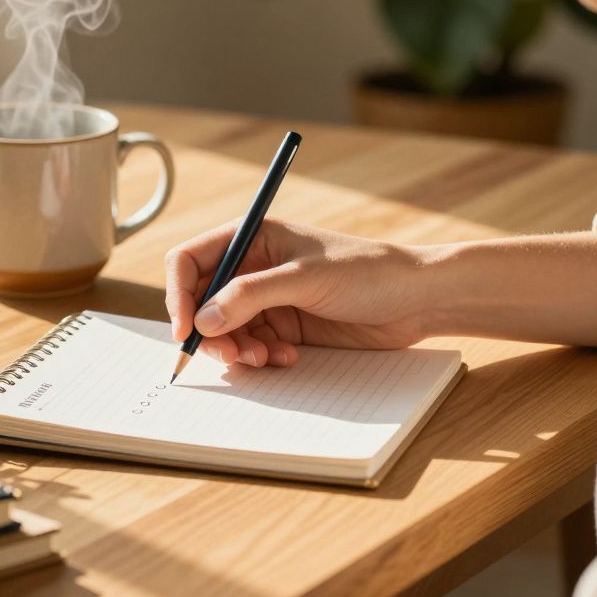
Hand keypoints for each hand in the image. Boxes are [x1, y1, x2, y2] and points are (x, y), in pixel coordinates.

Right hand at [164, 219, 432, 367]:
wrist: (417, 300)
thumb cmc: (368, 272)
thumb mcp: (305, 278)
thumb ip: (250, 296)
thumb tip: (203, 320)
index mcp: (253, 237)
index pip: (191, 260)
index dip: (179, 294)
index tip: (186, 329)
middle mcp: (254, 266)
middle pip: (202, 301)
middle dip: (210, 331)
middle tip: (230, 355)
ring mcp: (269, 298)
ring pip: (225, 330)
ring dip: (237, 349)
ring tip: (264, 358)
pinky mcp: (286, 326)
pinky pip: (252, 345)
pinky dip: (260, 356)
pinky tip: (287, 356)